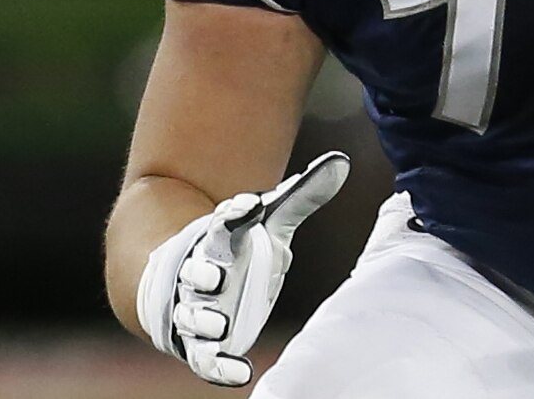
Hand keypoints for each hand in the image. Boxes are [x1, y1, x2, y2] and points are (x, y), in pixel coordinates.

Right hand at [136, 151, 349, 386]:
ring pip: (192, 316)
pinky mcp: (201, 344)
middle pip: (196, 274)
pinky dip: (219, 366)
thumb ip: (302, 194)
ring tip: (219, 324)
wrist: (197, 278)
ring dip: (203, 321)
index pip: (223, 224)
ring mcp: (197, 310)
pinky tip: (241, 373)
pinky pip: (205, 359)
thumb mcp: (272, 219)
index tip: (249, 206)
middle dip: (203, 275)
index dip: (234, 215)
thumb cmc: (241, 246)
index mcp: (219, 239)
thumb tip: (341, 161)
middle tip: (216, 276)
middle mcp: (202, 275)